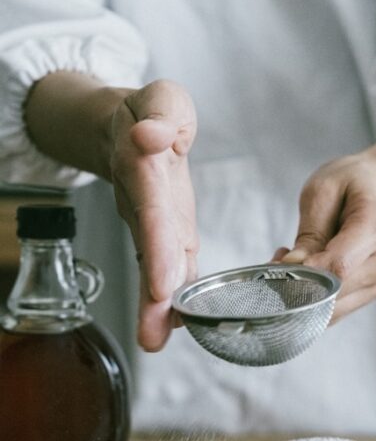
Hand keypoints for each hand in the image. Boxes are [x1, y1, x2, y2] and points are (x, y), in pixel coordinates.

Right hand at [109, 80, 198, 349]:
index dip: (157, 247)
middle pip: (149, 252)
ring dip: (155, 306)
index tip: (161, 284)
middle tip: (152, 334)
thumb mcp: (162, 99)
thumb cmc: (153, 114)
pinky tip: (178, 327)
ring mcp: (155, 224)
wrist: (130, 128)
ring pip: (155, 267)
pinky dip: (173, 298)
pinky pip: (171, 268)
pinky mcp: (169, 234)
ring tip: (154, 342)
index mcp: (145, 171)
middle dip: (152, 292)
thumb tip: (154, 137)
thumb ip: (164, 115)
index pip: (152, 211)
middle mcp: (146, 205)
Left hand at [273, 152, 375, 322]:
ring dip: (303, 292)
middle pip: (334, 292)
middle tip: (279, 258)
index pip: (340, 266)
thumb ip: (310, 232)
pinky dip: (312, 296)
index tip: (279, 264)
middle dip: (297, 283)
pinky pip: (335, 308)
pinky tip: (306, 269)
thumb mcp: (323, 191)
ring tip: (294, 258)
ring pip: (332, 308)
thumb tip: (294, 267)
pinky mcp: (371, 292)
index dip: (305, 274)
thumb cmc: (354, 184)